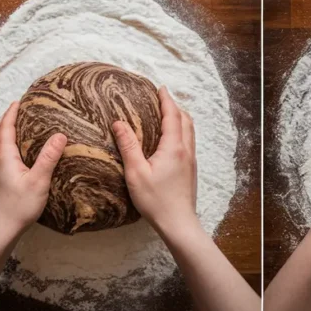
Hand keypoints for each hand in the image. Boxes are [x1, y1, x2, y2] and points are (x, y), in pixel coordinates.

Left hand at [0, 101, 65, 238]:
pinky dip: (7, 142)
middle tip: (19, 107)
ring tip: (19, 123)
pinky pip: (0, 152)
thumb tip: (60, 135)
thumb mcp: (39, 181)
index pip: (5, 128)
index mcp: (4, 157)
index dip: (11, 113)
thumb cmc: (19, 206)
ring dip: (5, 130)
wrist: (1, 229)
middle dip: (6, 118)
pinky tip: (19, 148)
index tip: (19, 100)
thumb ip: (49, 157)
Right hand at [112, 86, 197, 235]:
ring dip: (180, 118)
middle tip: (161, 98)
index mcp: (174, 147)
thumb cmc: (155, 200)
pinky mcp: (191, 168)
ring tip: (166, 113)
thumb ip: (128, 146)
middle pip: (185, 119)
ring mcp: (191, 159)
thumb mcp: (136, 172)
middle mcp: (186, 149)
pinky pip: (188, 141)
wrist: (178, 222)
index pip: (172, 115)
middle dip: (174, 106)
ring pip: (189, 130)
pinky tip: (171, 137)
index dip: (166, 100)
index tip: (160, 88)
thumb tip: (119, 123)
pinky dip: (181, 130)